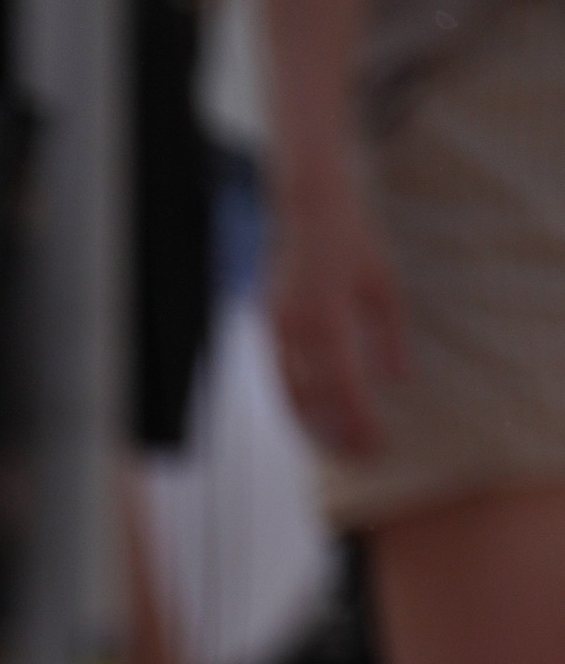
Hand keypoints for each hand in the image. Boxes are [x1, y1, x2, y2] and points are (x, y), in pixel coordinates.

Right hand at [268, 168, 404, 458]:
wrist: (309, 207)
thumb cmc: (354, 242)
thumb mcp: (384, 286)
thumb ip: (390, 337)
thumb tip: (397, 382)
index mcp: (328, 314)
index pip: (343, 385)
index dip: (358, 420)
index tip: (376, 444)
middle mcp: (295, 326)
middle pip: (312, 399)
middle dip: (336, 432)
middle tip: (360, 456)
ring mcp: (275, 328)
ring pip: (289, 394)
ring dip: (312, 426)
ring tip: (337, 446)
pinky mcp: (266, 327)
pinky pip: (280, 377)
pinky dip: (298, 403)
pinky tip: (317, 417)